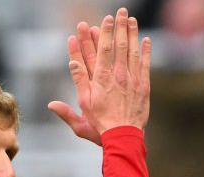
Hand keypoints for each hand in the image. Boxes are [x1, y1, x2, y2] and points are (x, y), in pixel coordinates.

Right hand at [49, 8, 151, 144]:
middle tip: (114, 13)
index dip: (90, 39)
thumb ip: (69, 102)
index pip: (94, 54)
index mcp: (98, 82)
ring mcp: (130, 79)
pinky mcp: (143, 85)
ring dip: (130, 32)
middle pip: (113, 47)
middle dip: (112, 28)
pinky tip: (145, 39)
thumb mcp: (80, 116)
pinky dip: (145, 50)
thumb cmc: (101, 128)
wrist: (125, 137)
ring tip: (129, 18)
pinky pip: (144, 63)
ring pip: (130, 50)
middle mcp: (115, 77)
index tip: (86, 26)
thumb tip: (58, 90)